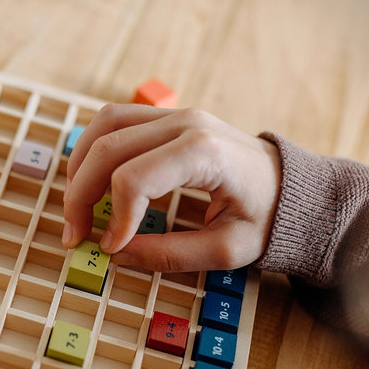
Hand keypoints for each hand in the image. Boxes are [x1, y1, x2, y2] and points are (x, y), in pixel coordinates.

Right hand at [62, 104, 281, 272]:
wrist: (293, 186)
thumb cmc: (266, 217)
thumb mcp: (226, 250)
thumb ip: (168, 254)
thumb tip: (115, 254)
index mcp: (204, 154)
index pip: (133, 179)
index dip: (114, 218)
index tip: (112, 248)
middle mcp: (186, 123)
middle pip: (107, 150)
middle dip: (80, 196)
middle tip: (74, 234)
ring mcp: (175, 114)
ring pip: (103, 125)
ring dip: (79, 167)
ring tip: (76, 206)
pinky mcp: (167, 117)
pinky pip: (114, 121)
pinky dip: (93, 150)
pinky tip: (91, 182)